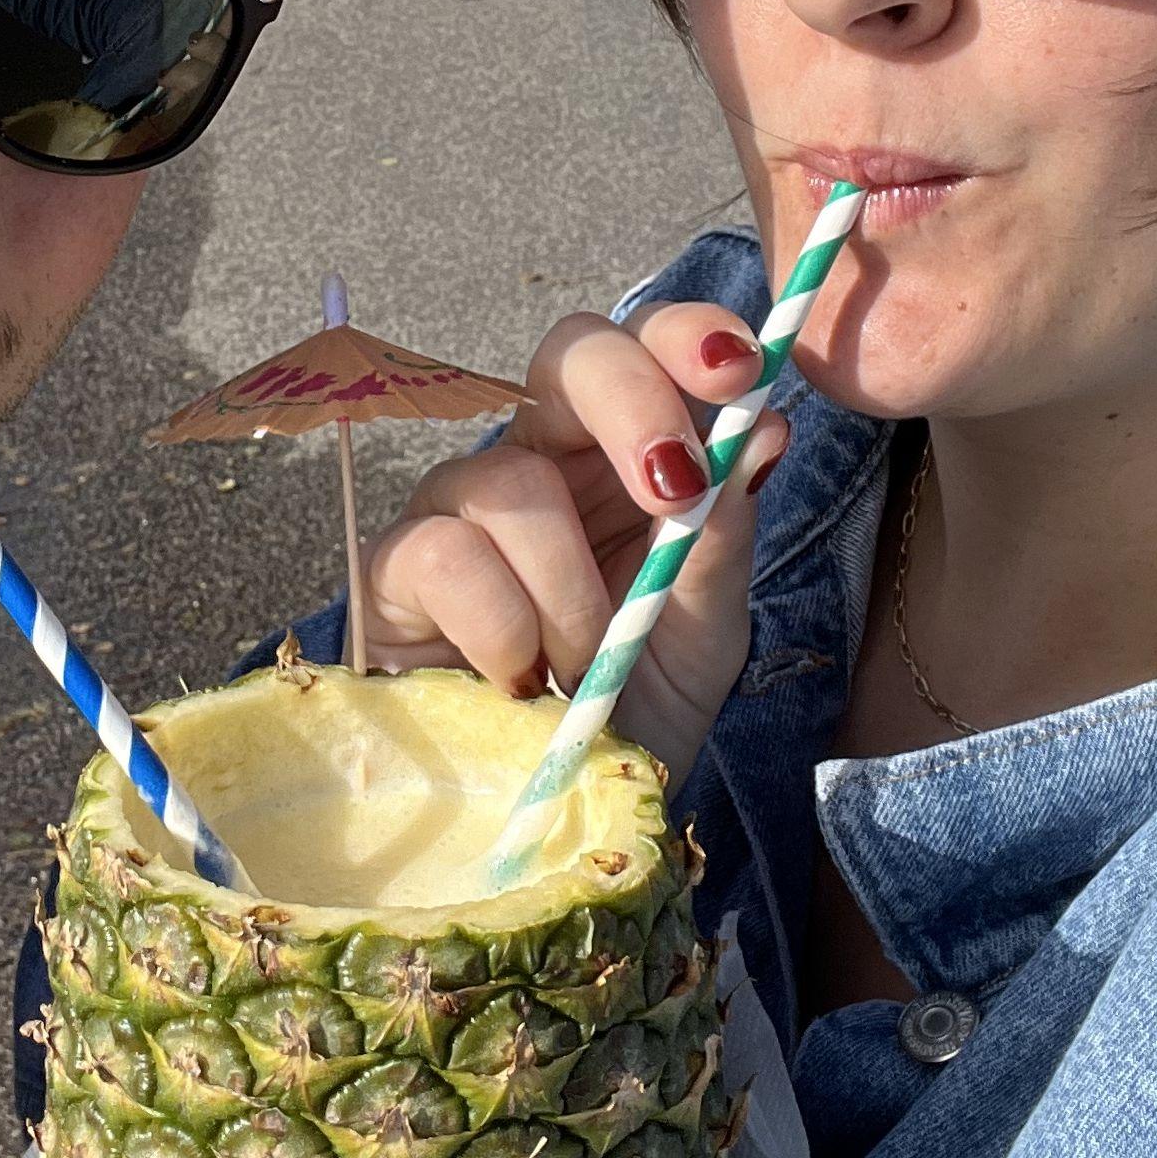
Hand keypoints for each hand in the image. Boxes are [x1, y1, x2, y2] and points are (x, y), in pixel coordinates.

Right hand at [355, 301, 791, 792]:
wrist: (552, 821)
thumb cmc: (628, 713)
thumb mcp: (703, 638)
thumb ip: (723, 540)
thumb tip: (762, 429)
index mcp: (626, 457)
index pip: (647, 348)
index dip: (684, 335)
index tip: (737, 372)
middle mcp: (542, 458)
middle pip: (568, 351)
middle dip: (631, 401)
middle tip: (672, 492)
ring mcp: (459, 505)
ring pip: (511, 478)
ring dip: (569, 588)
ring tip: (583, 662)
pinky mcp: (393, 567)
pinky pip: (445, 554)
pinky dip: (501, 627)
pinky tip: (518, 681)